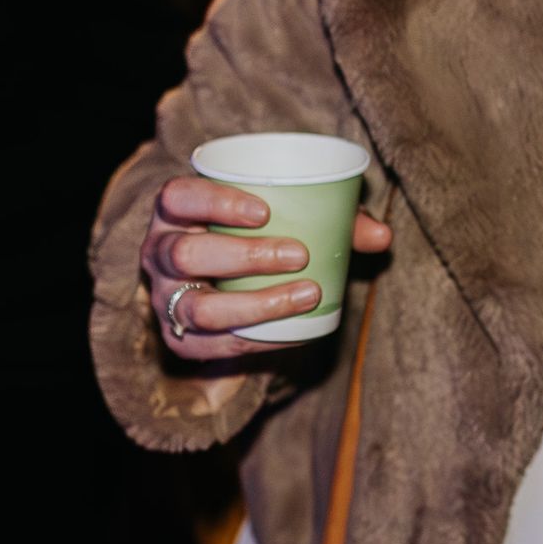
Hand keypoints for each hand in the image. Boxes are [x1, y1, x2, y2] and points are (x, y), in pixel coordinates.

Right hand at [139, 173, 394, 357]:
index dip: (215, 201)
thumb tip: (382, 236)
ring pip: (200, 307)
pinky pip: (216, 346)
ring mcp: (165, 299)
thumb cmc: (253, 235)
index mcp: (175, 211)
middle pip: (186, 254)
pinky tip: (300, 330)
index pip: (178, 197)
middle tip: (298, 254)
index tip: (264, 211)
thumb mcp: (282, 217)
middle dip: (245, 256)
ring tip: (307, 294)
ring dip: (257, 304)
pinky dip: (262, 338)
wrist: (216, 285)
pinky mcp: (180, 340)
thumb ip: (331, 218)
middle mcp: (159, 253)